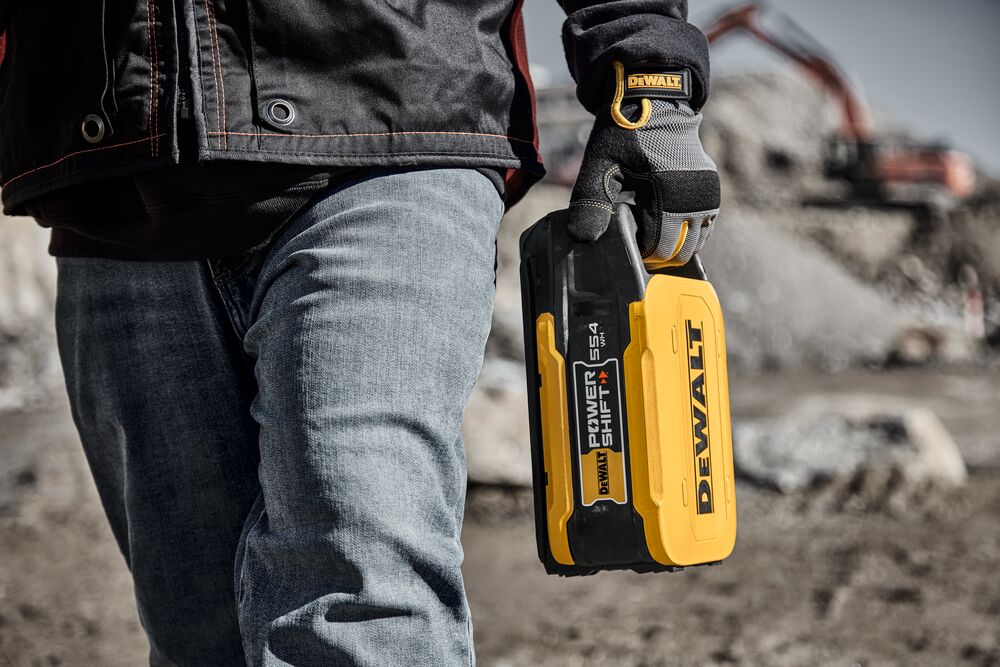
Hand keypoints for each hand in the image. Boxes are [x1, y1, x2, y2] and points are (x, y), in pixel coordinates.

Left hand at [567, 62, 719, 268]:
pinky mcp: (712, 189)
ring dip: (673, 243)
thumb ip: (590, 203)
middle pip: (680, 250)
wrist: (653, 101)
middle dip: (657, 252)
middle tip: (634, 237)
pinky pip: (705, 226)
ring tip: (648, 229)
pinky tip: (666, 225)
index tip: (623, 241)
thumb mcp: (600, 166)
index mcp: (669, 192)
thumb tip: (582, 240)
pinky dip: (687, 233)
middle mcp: (696, 196)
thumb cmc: (623, 134)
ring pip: (696, 242)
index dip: (639, 252)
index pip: (659, 247)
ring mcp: (708, 193)